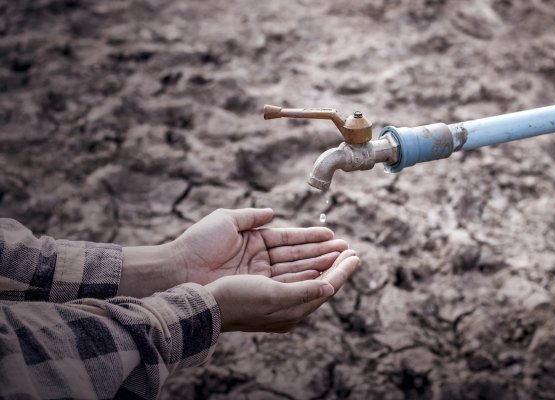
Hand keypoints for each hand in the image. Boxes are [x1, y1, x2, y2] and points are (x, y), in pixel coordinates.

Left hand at [171, 208, 347, 284]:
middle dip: (325, 254)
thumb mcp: (227, 221)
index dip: (312, 238)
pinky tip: (328, 275)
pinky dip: (310, 281)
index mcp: (255, 243)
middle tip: (348, 250)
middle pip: (300, 258)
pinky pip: (291, 286)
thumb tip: (272, 212)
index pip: (291, 240)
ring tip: (346, 260)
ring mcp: (261, 279)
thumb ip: (252, 216)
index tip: (332, 235)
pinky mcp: (261, 294)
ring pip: (300, 272)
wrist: (177, 270)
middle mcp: (261, 263)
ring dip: (323, 266)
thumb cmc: (197, 244)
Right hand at [207, 249, 359, 332]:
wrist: (204, 304)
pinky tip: (311, 255)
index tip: (356, 255)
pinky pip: (291, 272)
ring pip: (305, 274)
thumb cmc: (237, 301)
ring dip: (321, 259)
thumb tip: (330, 286)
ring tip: (337, 247)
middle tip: (351, 249)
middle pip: (318, 280)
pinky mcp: (263, 286)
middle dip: (335, 263)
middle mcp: (286, 305)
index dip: (342, 271)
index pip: (325, 287)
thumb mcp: (273, 296)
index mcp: (291, 311)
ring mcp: (275, 295)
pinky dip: (304, 262)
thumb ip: (303, 291)